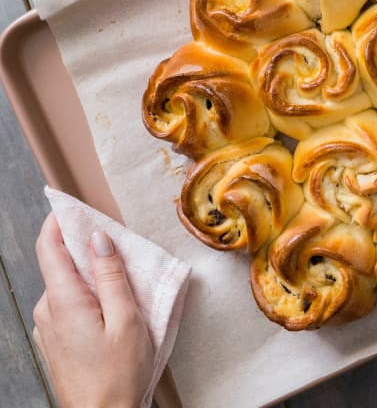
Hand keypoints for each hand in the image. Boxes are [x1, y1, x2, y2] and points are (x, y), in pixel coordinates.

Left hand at [33, 213, 153, 407]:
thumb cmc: (118, 373)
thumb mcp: (126, 319)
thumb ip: (111, 276)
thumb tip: (99, 239)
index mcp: (64, 300)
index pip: (49, 248)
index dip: (58, 222)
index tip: (69, 204)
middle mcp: (48, 310)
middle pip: (60, 264)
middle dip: (84, 247)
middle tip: (116, 241)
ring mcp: (48, 326)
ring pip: (66, 284)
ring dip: (89, 273)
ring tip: (123, 277)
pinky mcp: (56, 339)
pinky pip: (68, 303)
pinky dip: (87, 293)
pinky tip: (112, 304)